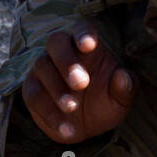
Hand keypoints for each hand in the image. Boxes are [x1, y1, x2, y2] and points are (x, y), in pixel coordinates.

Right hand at [21, 23, 132, 143]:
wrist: (84, 127)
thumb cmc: (104, 102)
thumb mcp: (120, 99)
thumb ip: (125, 88)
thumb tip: (124, 76)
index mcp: (88, 47)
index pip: (82, 29)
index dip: (84, 33)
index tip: (89, 45)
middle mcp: (63, 52)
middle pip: (56, 42)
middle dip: (67, 61)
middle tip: (81, 83)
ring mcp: (44, 68)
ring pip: (42, 66)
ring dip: (57, 88)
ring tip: (72, 108)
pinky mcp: (32, 88)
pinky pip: (33, 94)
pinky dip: (48, 112)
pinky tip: (65, 128)